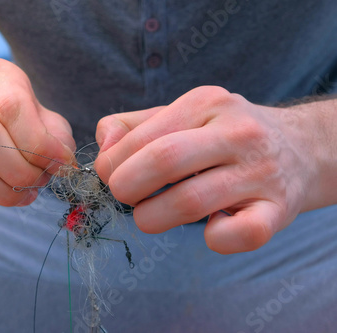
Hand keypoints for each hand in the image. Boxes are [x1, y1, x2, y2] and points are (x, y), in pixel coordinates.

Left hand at [95, 86, 319, 253]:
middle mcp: (237, 133)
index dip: (112, 164)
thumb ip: (133, 125)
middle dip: (127, 187)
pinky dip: (214, 239)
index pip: (144, 137)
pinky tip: (208, 229)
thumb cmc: (225, 135)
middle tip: (125, 196)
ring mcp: (260, 172)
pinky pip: (241, 234)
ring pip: (191, 201)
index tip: (108, 177)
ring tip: (150, 216)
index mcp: (206, 103)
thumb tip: (102, 144)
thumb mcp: (183, 114)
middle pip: (165, 160)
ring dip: (154, 217)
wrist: (300, 148)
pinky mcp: (278, 209)